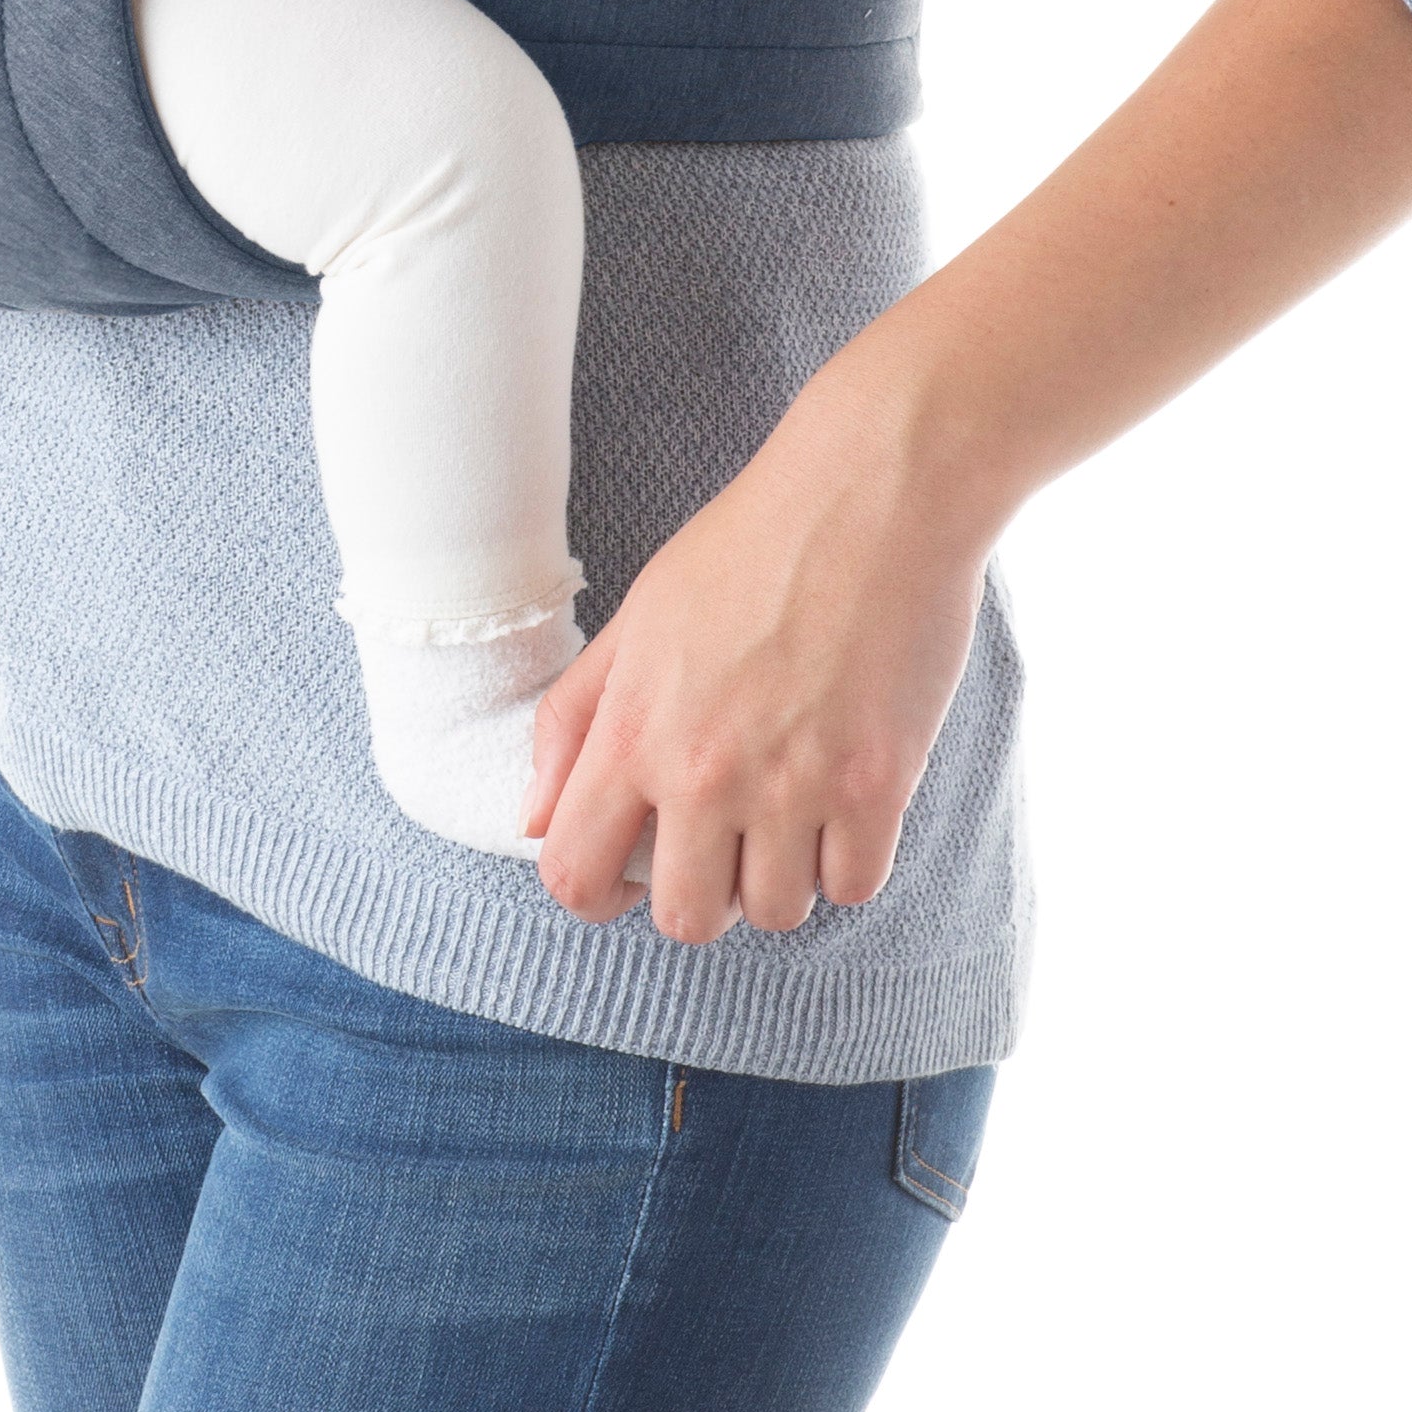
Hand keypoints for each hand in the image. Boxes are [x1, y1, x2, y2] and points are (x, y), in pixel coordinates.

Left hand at [522, 348, 983, 938]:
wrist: (874, 492)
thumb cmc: (752, 544)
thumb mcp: (639, 618)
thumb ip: (575, 721)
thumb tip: (534, 821)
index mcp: (635, 728)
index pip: (576, 876)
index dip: (595, 895)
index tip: (626, 878)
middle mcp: (705, 770)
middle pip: (684, 918)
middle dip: (700, 895)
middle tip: (724, 842)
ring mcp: (794, 785)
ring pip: (774, 913)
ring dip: (779, 876)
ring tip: (791, 807)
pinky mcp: (878, 786)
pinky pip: (854, 887)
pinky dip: (849, 860)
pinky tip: (844, 800)